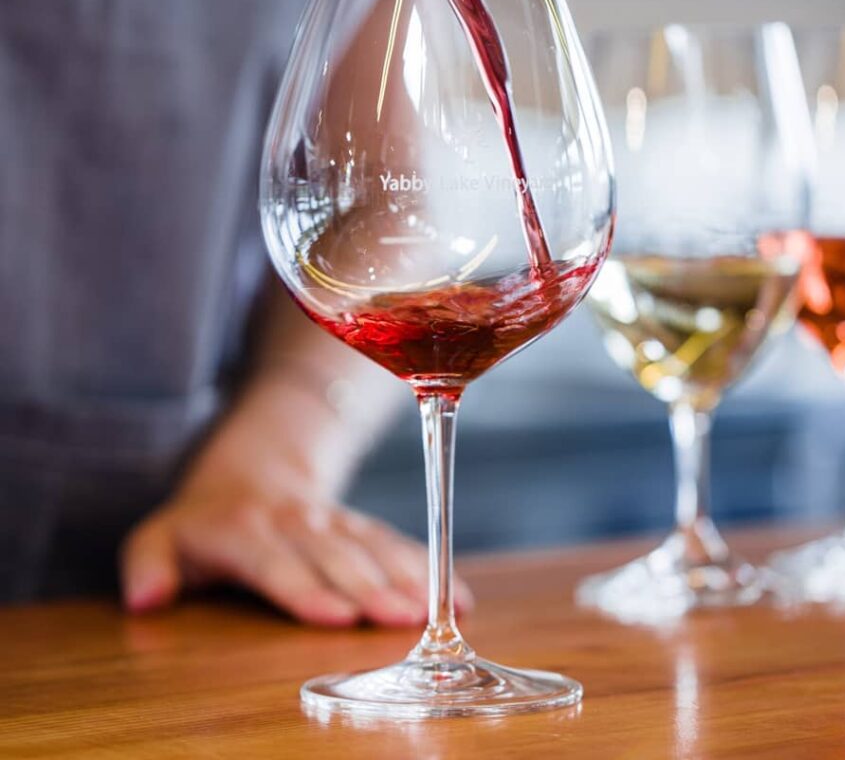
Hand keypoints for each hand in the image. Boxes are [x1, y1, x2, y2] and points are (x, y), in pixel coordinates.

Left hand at [119, 377, 472, 625]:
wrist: (254, 466)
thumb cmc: (204, 520)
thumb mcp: (159, 535)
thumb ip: (148, 564)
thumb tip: (147, 599)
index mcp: (244, 528)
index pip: (276, 563)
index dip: (307, 589)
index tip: (338, 617)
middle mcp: (296, 521)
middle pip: (337, 557)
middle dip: (373, 588)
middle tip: (407, 620)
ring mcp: (333, 520)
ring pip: (374, 547)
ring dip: (408, 578)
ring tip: (439, 610)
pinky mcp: (360, 525)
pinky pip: (396, 542)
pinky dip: (428, 566)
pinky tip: (456, 597)